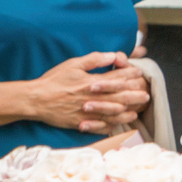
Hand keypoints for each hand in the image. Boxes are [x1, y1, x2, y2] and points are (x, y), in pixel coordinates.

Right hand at [30, 51, 148, 134]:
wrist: (35, 100)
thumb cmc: (53, 81)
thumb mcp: (73, 64)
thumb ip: (94, 59)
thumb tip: (112, 56)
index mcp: (92, 82)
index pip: (116, 78)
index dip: (129, 75)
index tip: (138, 73)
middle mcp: (93, 98)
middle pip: (119, 97)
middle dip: (134, 95)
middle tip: (146, 95)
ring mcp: (87, 111)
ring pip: (112, 113)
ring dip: (126, 112)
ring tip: (136, 112)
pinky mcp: (79, 122)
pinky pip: (99, 125)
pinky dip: (109, 125)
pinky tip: (116, 125)